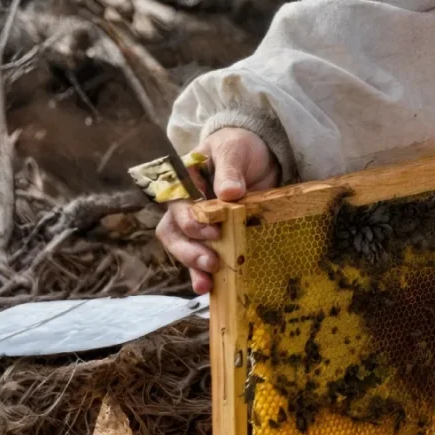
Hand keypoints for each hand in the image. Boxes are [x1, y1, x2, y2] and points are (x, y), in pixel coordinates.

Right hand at [156, 128, 278, 293]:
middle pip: (174, 233)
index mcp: (184, 182)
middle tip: (211, 263)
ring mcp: (200, 223)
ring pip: (185, 249)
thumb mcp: (234, 150)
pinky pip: (205, 256)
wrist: (261, 153)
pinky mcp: (218, 235)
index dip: (190, 222)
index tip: (212, 231)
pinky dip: (207, 273)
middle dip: (188, 251)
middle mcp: (186, 205)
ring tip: (206, 285)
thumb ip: (230, 169)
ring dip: (193, 268)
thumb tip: (230, 193)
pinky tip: (213, 288)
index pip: (176, 206)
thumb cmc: (240, 147)